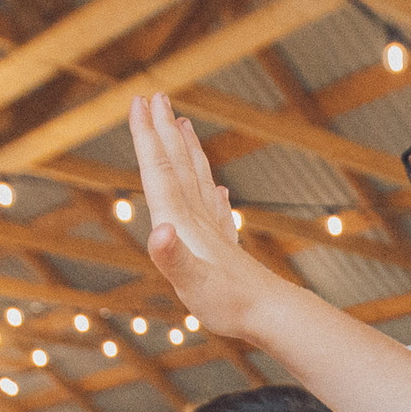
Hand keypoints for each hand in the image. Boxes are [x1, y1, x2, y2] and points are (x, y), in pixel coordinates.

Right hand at [128, 93, 282, 342]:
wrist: (272, 315)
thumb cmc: (230, 304)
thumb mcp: (192, 285)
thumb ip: (172, 258)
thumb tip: (158, 231)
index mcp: (181, 223)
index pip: (159, 171)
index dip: (146, 137)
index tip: (139, 102)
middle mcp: (197, 219)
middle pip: (177, 165)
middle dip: (163, 131)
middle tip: (154, 96)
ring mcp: (214, 231)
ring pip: (198, 179)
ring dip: (187, 150)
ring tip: (183, 124)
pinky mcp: (226, 247)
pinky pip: (216, 209)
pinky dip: (212, 192)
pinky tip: (218, 190)